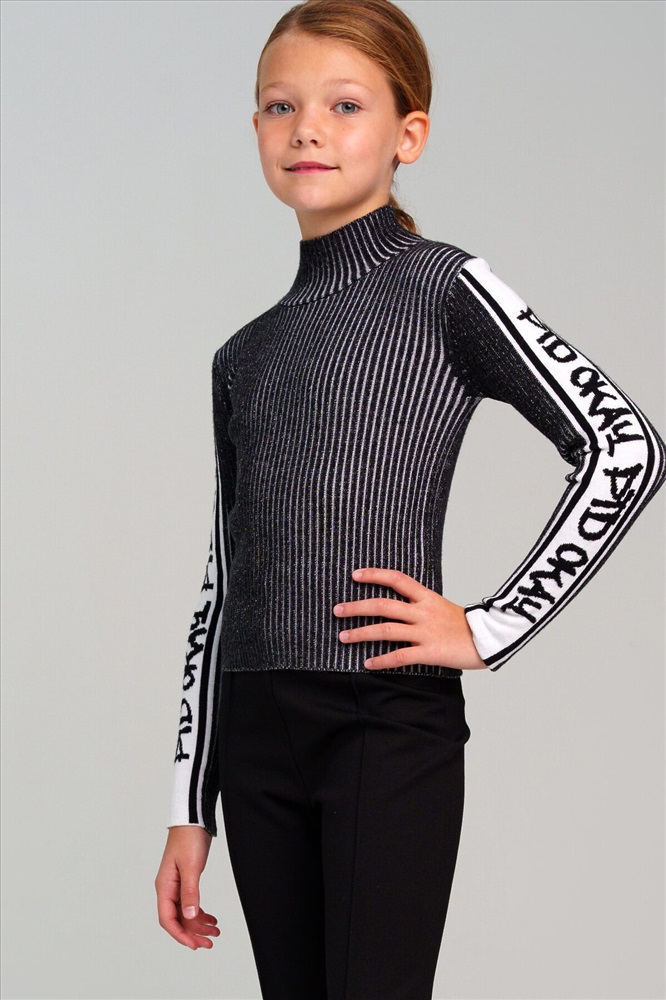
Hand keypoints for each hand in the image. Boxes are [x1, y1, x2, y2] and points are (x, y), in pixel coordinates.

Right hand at [155, 825, 219, 949]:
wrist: (193, 819)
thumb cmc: (189, 839)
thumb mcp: (191, 867)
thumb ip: (190, 892)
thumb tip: (190, 916)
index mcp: (164, 886)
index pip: (167, 919)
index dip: (180, 934)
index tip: (194, 945)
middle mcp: (168, 888)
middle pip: (177, 919)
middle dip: (192, 933)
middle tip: (210, 942)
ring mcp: (176, 885)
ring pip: (185, 913)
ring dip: (199, 924)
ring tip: (215, 932)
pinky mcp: (185, 880)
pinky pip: (190, 903)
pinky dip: (201, 912)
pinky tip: (212, 918)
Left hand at [333, 567, 486, 670]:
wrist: (490, 640)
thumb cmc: (465, 626)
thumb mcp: (442, 607)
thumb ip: (421, 606)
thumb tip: (398, 605)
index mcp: (427, 597)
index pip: (397, 579)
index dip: (374, 575)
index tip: (355, 575)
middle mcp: (423, 612)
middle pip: (383, 605)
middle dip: (357, 607)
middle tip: (337, 610)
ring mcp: (426, 632)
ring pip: (386, 629)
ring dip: (361, 633)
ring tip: (343, 637)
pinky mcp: (429, 652)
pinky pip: (400, 656)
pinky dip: (381, 660)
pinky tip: (367, 663)